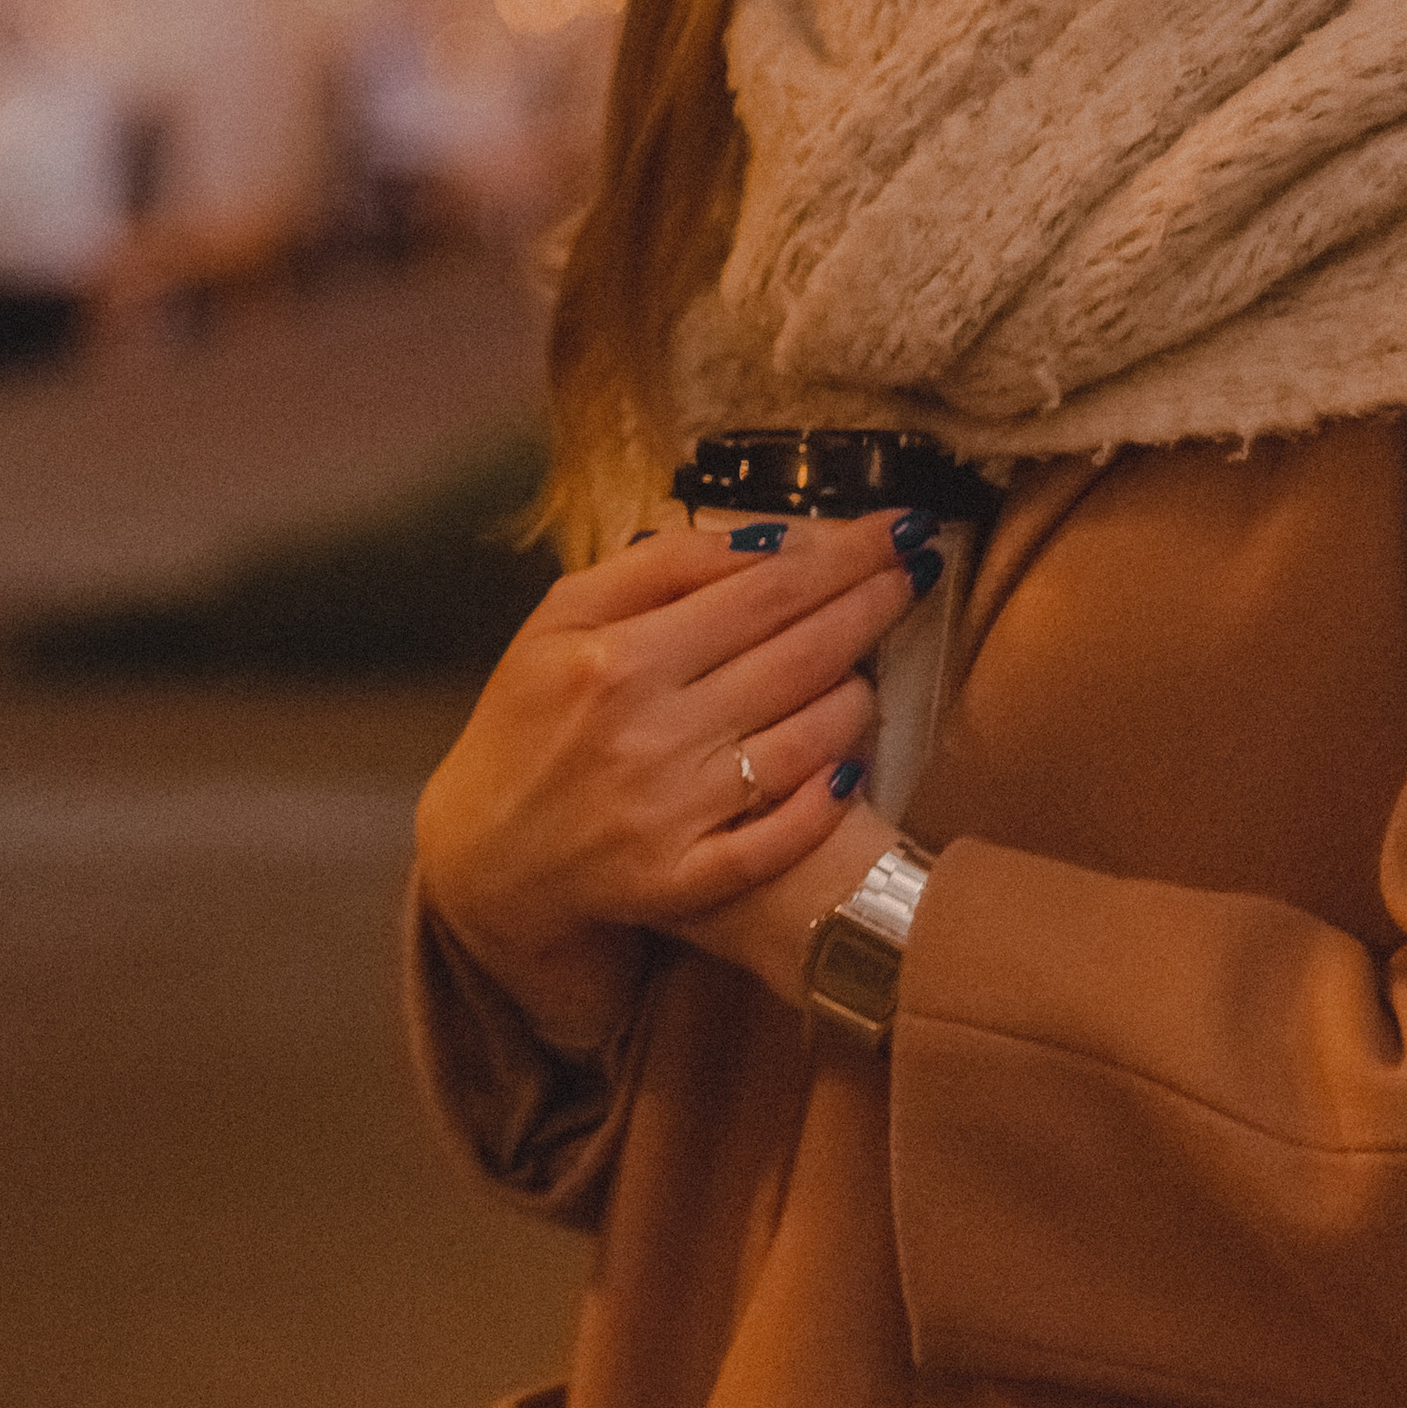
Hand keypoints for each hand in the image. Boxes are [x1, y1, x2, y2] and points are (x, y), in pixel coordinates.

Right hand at [413, 508, 920, 1053]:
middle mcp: (651, 732)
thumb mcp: (559, 617)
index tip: (899, 526)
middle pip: (798, 653)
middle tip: (920, 567)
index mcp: (617, 655)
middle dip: (873, 603)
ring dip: (861, 692)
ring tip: (880, 656)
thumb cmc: (526, 718)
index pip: (762, 589)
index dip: (844, 554)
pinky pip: (783, 835)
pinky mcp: (688, 881)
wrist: (486, 855)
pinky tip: (855, 760)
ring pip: (807, 739)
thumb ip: (656, 570)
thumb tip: (761, 540)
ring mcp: (674, 812)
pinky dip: (827, 796)